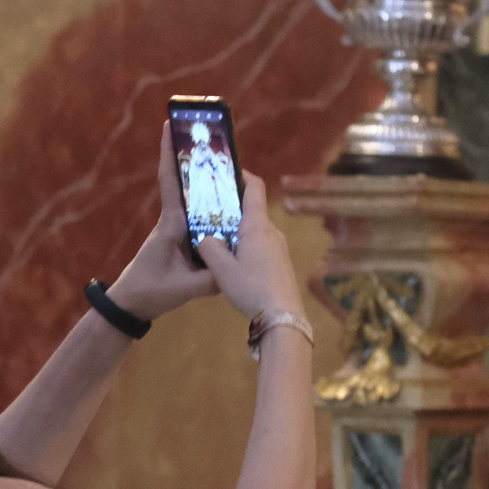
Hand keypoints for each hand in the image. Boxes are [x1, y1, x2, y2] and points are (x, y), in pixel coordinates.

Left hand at [107, 124, 218, 320]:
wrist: (132, 305)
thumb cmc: (151, 291)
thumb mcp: (183, 289)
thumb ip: (210, 280)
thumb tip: (237, 269)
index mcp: (171, 224)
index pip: (170, 182)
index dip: (168, 153)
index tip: (168, 125)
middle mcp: (174, 221)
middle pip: (187, 184)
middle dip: (197, 160)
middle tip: (213, 138)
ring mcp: (178, 231)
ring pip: (196, 202)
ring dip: (209, 184)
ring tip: (230, 168)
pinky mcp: (183, 242)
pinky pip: (201, 220)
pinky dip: (214, 211)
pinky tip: (232, 210)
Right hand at [195, 170, 303, 319]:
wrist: (283, 317)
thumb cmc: (252, 288)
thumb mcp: (222, 270)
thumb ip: (210, 248)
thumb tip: (205, 237)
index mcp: (257, 225)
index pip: (254, 187)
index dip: (242, 175)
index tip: (227, 171)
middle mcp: (272, 231)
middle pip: (253, 209)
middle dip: (233, 205)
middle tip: (211, 208)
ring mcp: (280, 247)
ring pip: (257, 229)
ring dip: (239, 227)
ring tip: (218, 235)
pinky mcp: (282, 263)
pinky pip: (262, 244)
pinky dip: (247, 243)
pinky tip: (234, 259)